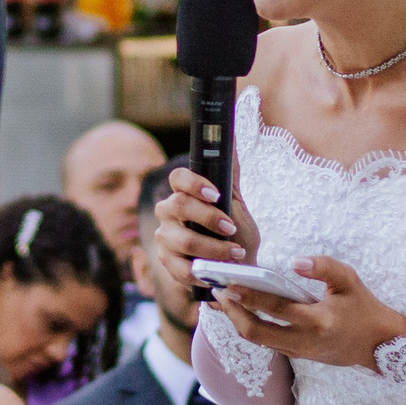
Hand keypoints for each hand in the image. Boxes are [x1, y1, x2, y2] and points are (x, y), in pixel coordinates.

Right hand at [151, 168, 260, 295]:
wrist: (240, 268)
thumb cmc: (236, 232)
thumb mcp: (237, 201)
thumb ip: (230, 171)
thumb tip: (230, 132)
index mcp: (183, 194)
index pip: (178, 178)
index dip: (194, 183)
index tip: (216, 194)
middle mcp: (168, 214)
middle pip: (178, 205)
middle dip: (208, 217)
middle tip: (231, 228)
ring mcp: (165, 240)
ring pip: (182, 239)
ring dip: (213, 248)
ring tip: (235, 253)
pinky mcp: (168, 265)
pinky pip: (180, 268)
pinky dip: (202, 272)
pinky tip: (218, 272)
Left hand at [208, 256, 405, 371]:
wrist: (380, 345)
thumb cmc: (364, 308)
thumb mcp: (350, 280)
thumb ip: (324, 266)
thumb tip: (295, 262)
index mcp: (317, 321)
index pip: (275, 308)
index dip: (249, 297)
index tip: (228, 284)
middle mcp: (304, 341)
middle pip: (255, 333)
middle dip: (232, 313)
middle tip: (217, 293)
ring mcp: (299, 352)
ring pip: (258, 341)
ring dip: (237, 321)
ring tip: (223, 301)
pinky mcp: (298, 356)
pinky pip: (267, 342)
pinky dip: (251, 327)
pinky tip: (241, 311)